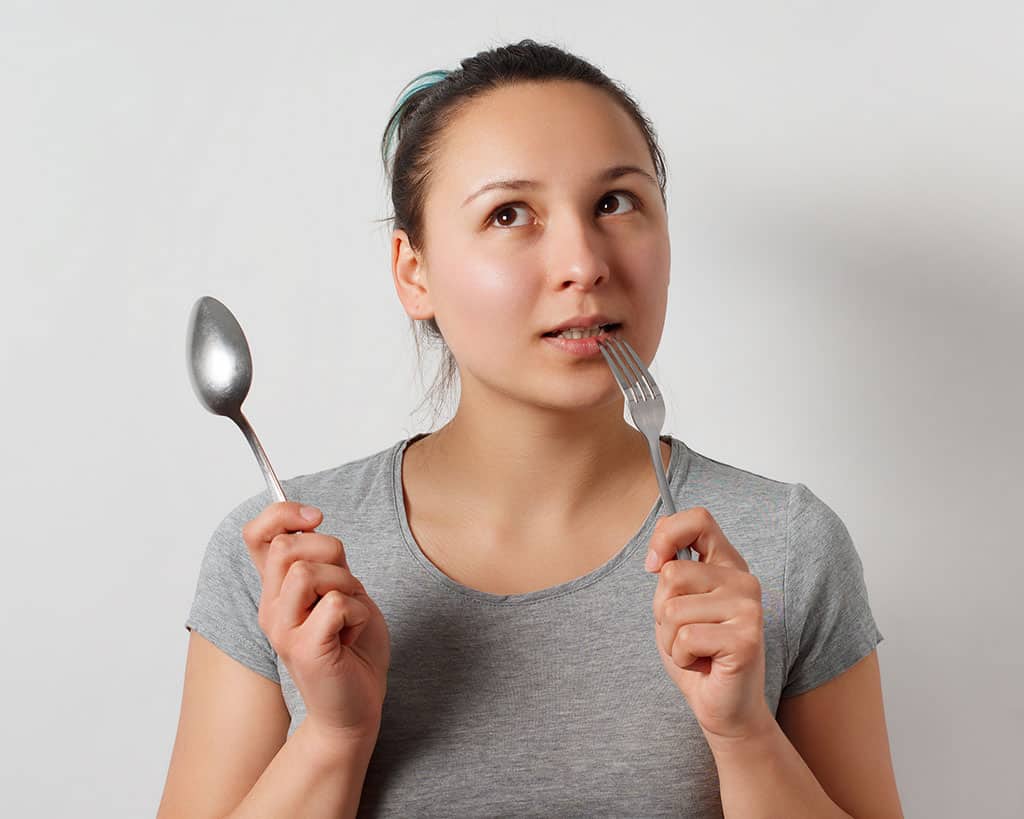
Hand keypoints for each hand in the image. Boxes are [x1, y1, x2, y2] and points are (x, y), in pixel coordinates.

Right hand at [242, 502, 390, 742]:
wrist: (355, 707)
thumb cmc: (351, 646)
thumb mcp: (339, 588)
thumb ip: (323, 559)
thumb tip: (310, 518)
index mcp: (276, 591)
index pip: (256, 534)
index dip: (282, 512)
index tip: (314, 517)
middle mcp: (271, 608)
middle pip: (286, 546)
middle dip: (329, 550)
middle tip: (345, 583)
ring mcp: (283, 630)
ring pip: (308, 572)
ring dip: (346, 584)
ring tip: (350, 613)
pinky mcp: (304, 649)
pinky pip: (335, 604)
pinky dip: (357, 612)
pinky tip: (352, 634)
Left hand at [646, 507, 773, 742]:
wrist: (722, 705)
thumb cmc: (696, 652)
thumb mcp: (674, 603)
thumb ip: (671, 571)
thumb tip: (659, 554)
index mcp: (727, 564)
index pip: (698, 520)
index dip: (666, 535)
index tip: (653, 566)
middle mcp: (743, 580)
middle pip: (673, 573)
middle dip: (663, 610)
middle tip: (687, 632)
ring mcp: (748, 608)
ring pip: (674, 609)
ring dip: (672, 638)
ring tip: (697, 650)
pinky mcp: (747, 638)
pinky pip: (686, 636)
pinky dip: (682, 656)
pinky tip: (704, 664)